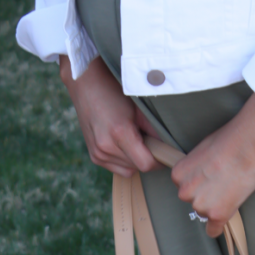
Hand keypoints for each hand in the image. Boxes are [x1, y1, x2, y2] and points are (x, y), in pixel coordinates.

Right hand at [60, 56, 161, 176]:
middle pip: (138, 167)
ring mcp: (98, 154)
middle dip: (147, 157)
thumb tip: (168, 147)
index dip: (159, 161)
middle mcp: (106, 147)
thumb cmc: (113, 90)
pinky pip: (117, 168)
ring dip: (136, 159)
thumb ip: (154, 129)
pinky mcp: (94, 157)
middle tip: (149, 140)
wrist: (85, 83)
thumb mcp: (138, 107)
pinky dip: (125, 160)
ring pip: (128, 170)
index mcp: (119, 133)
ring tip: (134, 139)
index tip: (165, 153)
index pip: (146, 163)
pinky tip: (123, 144)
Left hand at [170, 95, 254, 237]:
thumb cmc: (229, 140)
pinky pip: (213, 230)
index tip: (211, 178)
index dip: (200, 183)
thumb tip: (200, 177)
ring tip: (231, 189)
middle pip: (194, 202)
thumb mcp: (201, 151)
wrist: (249, 144)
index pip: (185, 188)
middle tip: (223, 183)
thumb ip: (195, 168)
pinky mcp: (217, 215)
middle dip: (206, 196)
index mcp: (178, 175)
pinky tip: (221, 223)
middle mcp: (185, 192)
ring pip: (205, 214)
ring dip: (215, 207)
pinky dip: (217, 228)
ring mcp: (201, 205)